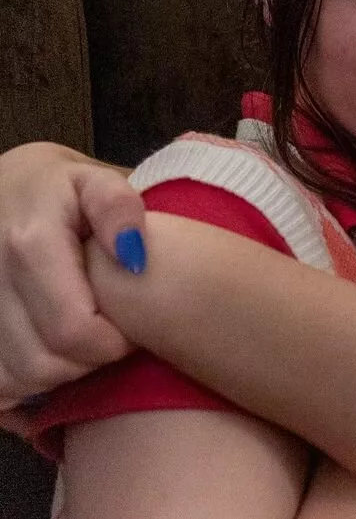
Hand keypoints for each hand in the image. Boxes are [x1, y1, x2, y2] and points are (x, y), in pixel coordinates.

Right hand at [0, 143, 137, 409]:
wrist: (1, 190)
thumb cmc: (61, 191)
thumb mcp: (96, 181)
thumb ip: (118, 207)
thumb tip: (132, 255)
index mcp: (27, 245)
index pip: (73, 331)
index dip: (113, 344)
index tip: (132, 329)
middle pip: (43, 364)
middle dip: (89, 364)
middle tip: (110, 340)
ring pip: (14, 381)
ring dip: (55, 377)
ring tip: (81, 345)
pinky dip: (21, 385)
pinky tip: (46, 357)